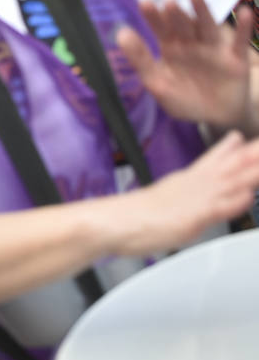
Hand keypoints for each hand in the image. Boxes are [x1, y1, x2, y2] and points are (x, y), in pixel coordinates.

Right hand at [106, 130, 258, 255]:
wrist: (114, 222)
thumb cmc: (135, 216)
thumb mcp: (166, 196)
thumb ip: (186, 190)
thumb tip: (192, 189)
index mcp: (189, 179)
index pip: (219, 157)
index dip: (240, 147)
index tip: (251, 137)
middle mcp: (196, 185)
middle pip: (234, 164)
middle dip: (255, 153)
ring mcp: (196, 199)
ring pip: (233, 181)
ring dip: (254, 172)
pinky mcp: (193, 216)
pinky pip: (218, 208)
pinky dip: (235, 201)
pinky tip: (247, 195)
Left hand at [117, 0, 255, 133]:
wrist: (215, 117)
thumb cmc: (184, 98)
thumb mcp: (158, 83)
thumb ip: (140, 60)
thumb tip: (120, 34)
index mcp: (171, 49)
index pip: (160, 29)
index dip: (153, 17)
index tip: (145, 2)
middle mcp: (192, 44)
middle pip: (182, 25)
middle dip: (174, 14)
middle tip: (167, 1)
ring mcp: (214, 50)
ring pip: (207, 27)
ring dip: (201, 10)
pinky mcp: (235, 59)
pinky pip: (240, 42)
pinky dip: (243, 28)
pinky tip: (245, 12)